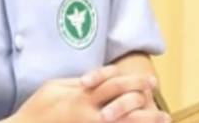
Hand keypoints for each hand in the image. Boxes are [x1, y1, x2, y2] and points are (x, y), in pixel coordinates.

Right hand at [2, 70, 167, 122]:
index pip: (112, 83)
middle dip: (143, 95)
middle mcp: (88, 113)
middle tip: (157, 92)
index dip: (132, 80)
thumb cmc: (35, 109)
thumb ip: (75, 84)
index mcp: (80, 96)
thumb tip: (94, 79)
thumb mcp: (53, 88)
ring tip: (163, 118)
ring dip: (145, 120)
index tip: (147, 80)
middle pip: (124, 102)